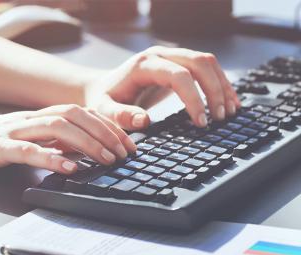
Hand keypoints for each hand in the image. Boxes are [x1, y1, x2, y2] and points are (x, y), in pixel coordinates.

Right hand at [0, 104, 135, 178]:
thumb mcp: (21, 141)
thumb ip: (46, 143)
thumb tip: (76, 152)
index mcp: (34, 117)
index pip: (79, 113)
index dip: (106, 125)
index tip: (126, 142)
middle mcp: (27, 120)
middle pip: (73, 115)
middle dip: (104, 132)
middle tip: (125, 152)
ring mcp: (12, 132)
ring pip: (56, 128)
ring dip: (86, 143)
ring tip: (106, 159)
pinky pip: (27, 151)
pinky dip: (51, 159)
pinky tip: (70, 169)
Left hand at [85, 46, 240, 129]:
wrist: (102, 88)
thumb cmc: (103, 100)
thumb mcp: (104, 110)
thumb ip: (120, 116)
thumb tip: (143, 121)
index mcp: (143, 65)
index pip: (179, 76)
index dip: (194, 98)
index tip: (201, 122)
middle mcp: (159, 55)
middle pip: (199, 63)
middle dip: (214, 90)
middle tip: (219, 118)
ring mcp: (170, 57)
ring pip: (207, 62)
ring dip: (222, 85)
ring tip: (230, 112)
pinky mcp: (178, 65)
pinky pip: (205, 68)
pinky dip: (219, 83)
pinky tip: (228, 102)